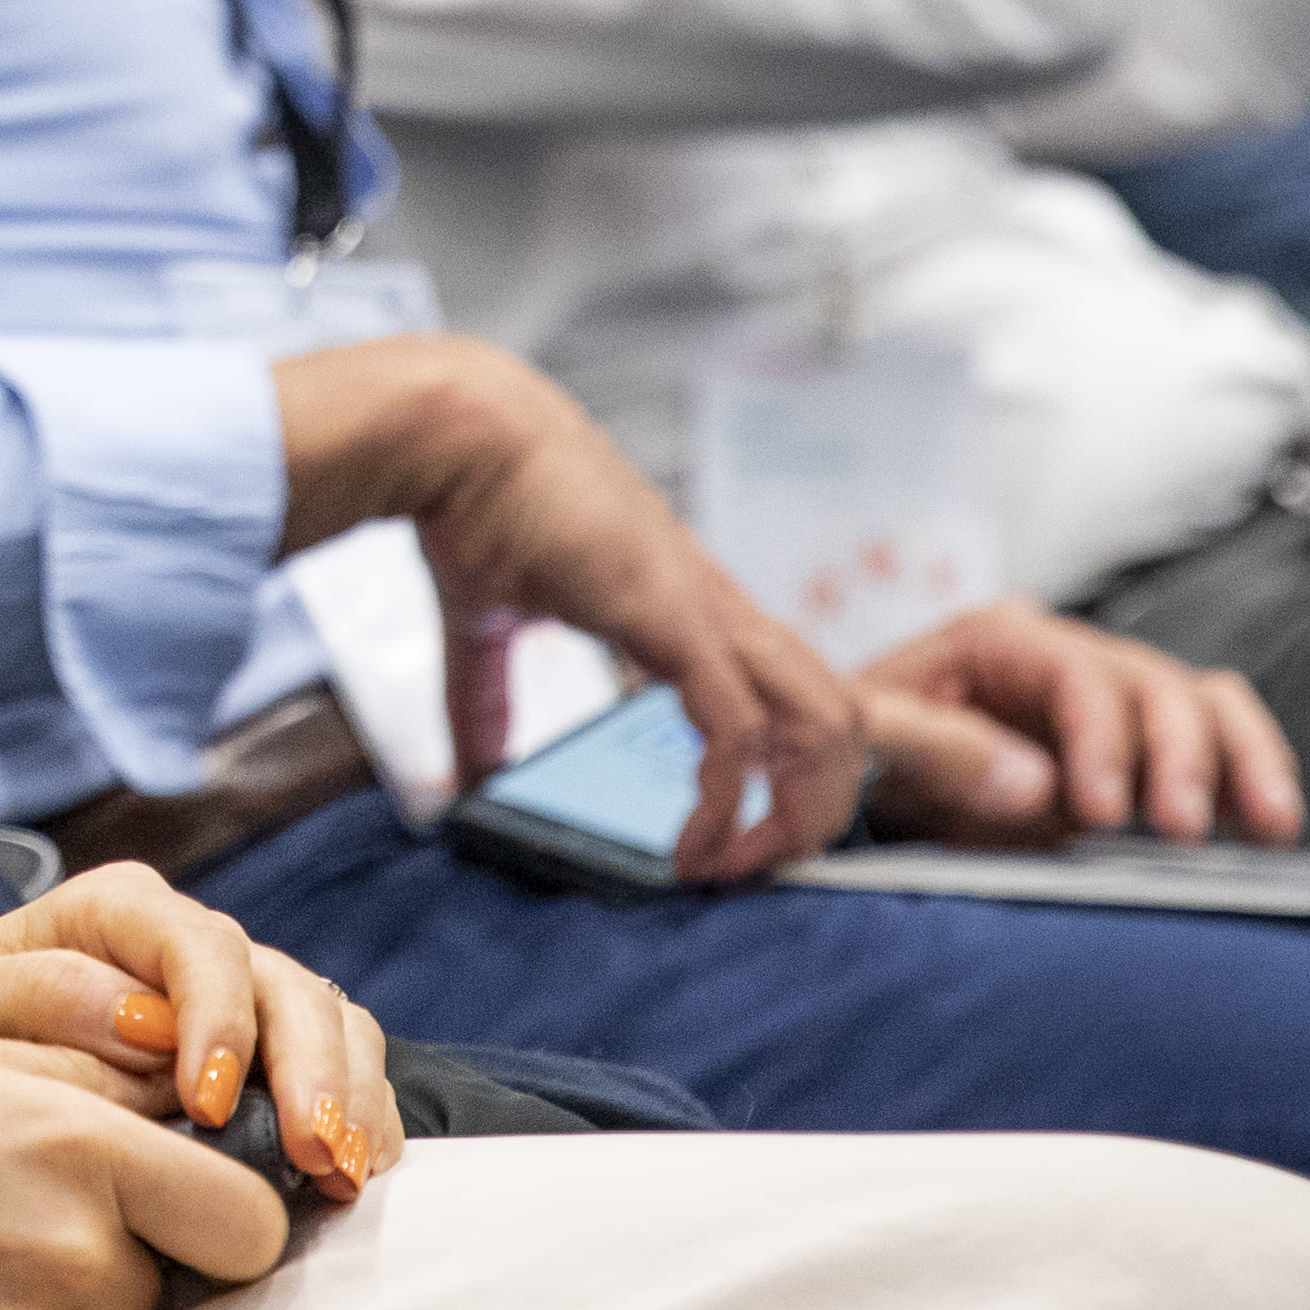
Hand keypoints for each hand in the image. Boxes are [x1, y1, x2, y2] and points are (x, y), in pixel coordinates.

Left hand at [0, 853, 404, 1198]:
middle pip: (281, 984)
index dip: (218, 1021)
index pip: (195, 945)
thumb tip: (139, 1020)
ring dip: (349, 1098)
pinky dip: (363, 1119)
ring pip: (330, 1022)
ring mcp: (243, 999)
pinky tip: (353, 1177)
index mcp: (116, 912)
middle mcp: (191, 945)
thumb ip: (35, 998)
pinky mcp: (275, 1057)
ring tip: (342, 1175)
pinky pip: (346, 1068)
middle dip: (309, 1070)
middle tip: (313, 1154)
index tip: (207, 1105)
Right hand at [0, 1026, 296, 1309]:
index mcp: (80, 1139)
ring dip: (72, 1303)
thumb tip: (193, 1085)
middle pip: (192, 1288)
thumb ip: (93, 1067)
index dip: (228, 1214)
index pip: (250, 1219)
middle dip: (155, 1262)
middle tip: (63, 1226)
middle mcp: (71, 1244)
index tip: (183, 1200)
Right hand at [277, 335, 867, 877]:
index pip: (798, 698)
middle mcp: (723, 614)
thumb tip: (474, 776)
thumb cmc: (482, 504)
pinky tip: (689, 848)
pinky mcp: (676, 619)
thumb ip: (490, 704)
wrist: (463, 436)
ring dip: (797, 817)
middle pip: (846, 719)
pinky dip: (732, 804)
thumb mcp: (491, 626)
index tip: (735, 843)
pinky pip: (741, 730)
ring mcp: (709, 613)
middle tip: (746, 873)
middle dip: (819, 813)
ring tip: (729, 871)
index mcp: (694, 614)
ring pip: (827, 724)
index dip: (794, 779)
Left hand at [854, 602, 1304, 847]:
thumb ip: (946, 754)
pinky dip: (1250, 776)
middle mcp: (1070, 657)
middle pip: (1155, 684)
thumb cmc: (864, 750)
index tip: (1100, 812)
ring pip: (1204, 703)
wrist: (868, 776)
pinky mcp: (1143, 746)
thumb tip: (1039, 788)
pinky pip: (1217, 739)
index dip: (1100, 740)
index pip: (1076, 676)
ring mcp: (1114, 698)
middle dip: (1180, 757)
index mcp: (1000, 640)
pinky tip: (1270, 827)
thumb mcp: (876, 742)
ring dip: (1243, 763)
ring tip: (1270, 829)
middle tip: (1181, 831)